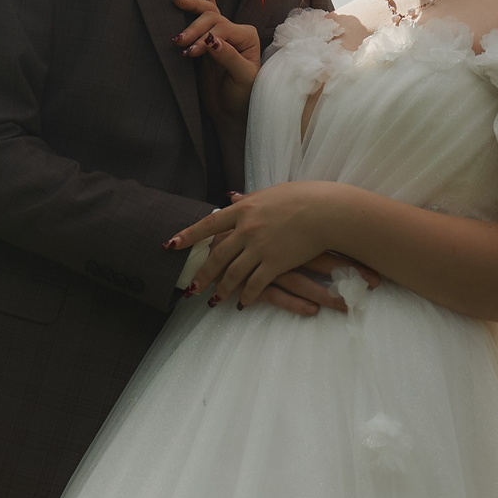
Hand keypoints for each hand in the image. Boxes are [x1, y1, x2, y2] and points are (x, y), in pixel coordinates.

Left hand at [166, 183, 368, 310]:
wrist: (326, 211)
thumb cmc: (303, 197)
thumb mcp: (271, 193)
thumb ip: (248, 200)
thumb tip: (231, 198)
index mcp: (243, 210)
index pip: (208, 224)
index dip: (188, 236)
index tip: (171, 246)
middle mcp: (246, 230)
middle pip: (217, 256)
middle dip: (202, 274)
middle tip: (191, 288)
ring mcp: (259, 248)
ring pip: (233, 274)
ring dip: (221, 290)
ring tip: (213, 301)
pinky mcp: (275, 263)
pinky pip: (255, 284)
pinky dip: (246, 296)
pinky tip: (242, 304)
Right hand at [174, 0, 260, 106]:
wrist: (230, 112)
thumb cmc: (242, 96)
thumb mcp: (242, 77)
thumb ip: (229, 56)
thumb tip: (210, 39)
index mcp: (247, 37)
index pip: (223, 28)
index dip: (205, 37)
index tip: (191, 52)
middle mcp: (235, 32)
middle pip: (212, 18)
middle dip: (194, 28)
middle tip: (178, 41)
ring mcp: (220, 36)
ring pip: (204, 16)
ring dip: (189, 21)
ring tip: (176, 37)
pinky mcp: (205, 44)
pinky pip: (200, 23)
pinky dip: (192, 10)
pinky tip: (182, 0)